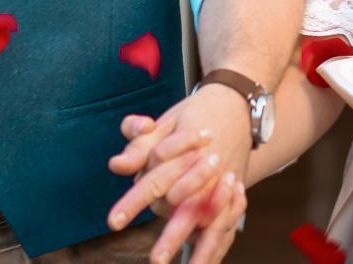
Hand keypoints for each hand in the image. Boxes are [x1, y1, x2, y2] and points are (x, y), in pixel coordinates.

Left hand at [107, 85, 252, 262]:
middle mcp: (207, 172)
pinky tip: (206, 263)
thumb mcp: (166, 122)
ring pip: (212, 221)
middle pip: (187, 208)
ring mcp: (225, 185)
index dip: (133, 202)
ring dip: (201, 249)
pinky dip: (219, 246)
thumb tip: (116, 166)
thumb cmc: (196, 114)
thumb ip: (141, 146)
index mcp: (186, 153)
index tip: (114, 222)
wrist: (238, 105)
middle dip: (171, 237)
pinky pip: (228, 224)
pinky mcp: (235, 193)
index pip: (155, 181)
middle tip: (156, 260)